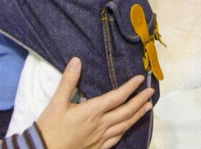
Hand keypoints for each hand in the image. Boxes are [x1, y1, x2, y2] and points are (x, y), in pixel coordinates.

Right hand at [37, 58, 154, 148]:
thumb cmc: (49, 127)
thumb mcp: (57, 102)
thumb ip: (68, 81)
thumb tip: (76, 60)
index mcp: (92, 111)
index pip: (117, 97)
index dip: (130, 87)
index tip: (141, 78)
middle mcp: (101, 124)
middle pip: (126, 111)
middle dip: (140, 100)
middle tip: (151, 92)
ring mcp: (100, 138)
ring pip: (125, 126)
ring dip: (137, 115)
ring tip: (148, 107)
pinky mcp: (97, 148)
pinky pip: (117, 139)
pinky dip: (126, 130)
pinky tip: (129, 127)